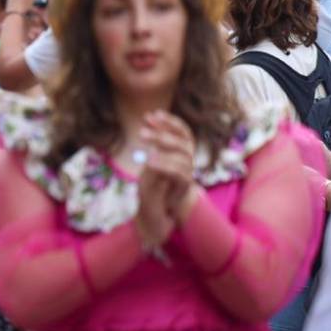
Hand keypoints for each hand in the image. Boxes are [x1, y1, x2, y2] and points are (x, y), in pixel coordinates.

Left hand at [134, 110, 196, 246]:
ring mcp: (188, 174)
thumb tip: (149, 129)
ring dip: (163, 144)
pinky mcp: (184, 188)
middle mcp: (188, 161)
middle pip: (184, 141)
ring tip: (142, 138)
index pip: (183, 132)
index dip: (170, 122)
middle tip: (142, 129)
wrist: (156, 216)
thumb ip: (153, 150)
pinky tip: (149, 160)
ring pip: (183, 155)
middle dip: (163, 131)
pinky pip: (179, 173)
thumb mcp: (149, 166)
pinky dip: (165, 164)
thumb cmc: (152, 189)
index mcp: (181, 154)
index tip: (151, 114)